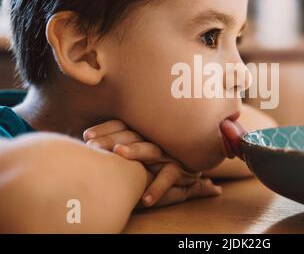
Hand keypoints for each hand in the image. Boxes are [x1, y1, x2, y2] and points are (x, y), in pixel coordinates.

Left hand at [82, 120, 221, 206]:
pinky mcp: (181, 169)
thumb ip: (122, 143)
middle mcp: (155, 139)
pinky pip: (168, 177)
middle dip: (112, 139)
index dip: (105, 129)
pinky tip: (145, 200)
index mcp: (143, 131)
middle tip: (94, 146)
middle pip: (132, 135)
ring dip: (135, 151)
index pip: (122, 125)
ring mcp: (168, 153)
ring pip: (151, 149)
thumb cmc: (161, 156)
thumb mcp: (143, 146)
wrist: (195, 161)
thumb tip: (88, 144)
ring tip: (118, 153)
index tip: (87, 136)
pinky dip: (158, 188)